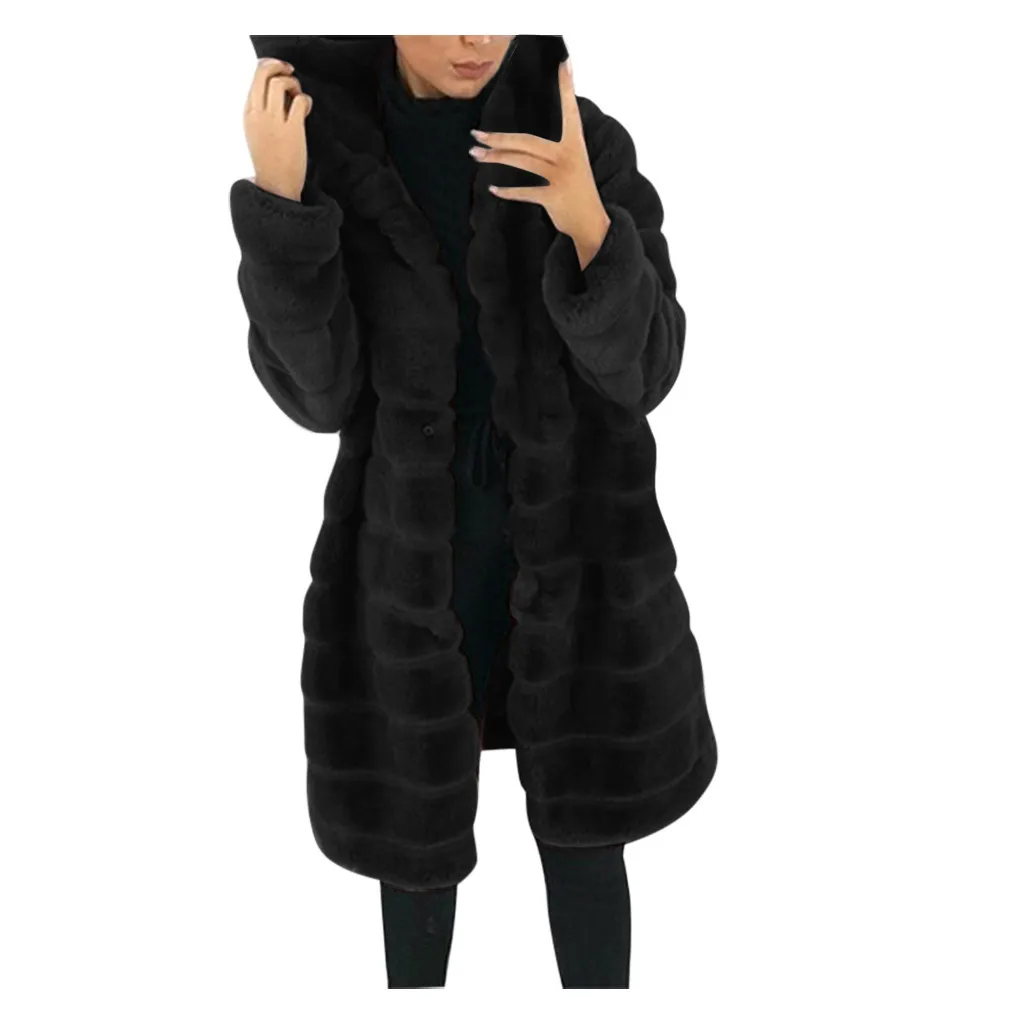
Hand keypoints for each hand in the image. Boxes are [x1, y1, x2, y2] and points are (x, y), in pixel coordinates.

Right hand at [243, 57, 312, 202]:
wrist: (275, 185)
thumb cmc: (269, 159)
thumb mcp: (256, 132)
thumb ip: (262, 110)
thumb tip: (277, 89)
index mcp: (248, 113)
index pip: (254, 78)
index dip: (269, 67)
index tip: (280, 70)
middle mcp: (258, 114)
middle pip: (264, 73)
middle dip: (279, 66)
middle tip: (290, 72)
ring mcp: (274, 121)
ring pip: (280, 83)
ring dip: (293, 84)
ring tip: (297, 97)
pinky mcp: (292, 129)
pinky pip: (299, 101)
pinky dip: (305, 100)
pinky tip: (305, 110)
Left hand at [469, 57, 610, 269]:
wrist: (592, 224)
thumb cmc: (577, 192)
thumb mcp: (573, 164)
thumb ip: (554, 151)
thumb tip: (521, 143)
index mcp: (575, 144)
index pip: (570, 110)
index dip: (566, 87)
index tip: (564, 62)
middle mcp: (569, 156)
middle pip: (527, 141)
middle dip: (498, 138)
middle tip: (475, 134)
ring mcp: (562, 177)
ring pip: (522, 162)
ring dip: (496, 159)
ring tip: (476, 156)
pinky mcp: (554, 198)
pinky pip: (525, 192)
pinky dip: (508, 192)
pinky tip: (493, 188)